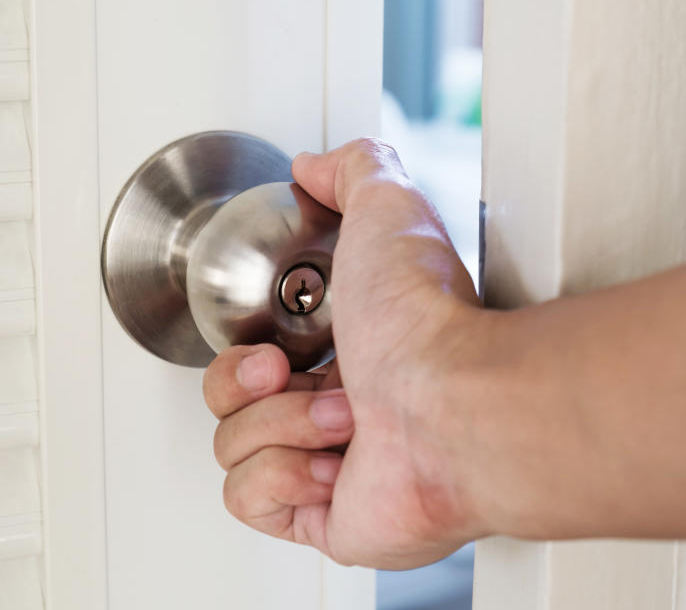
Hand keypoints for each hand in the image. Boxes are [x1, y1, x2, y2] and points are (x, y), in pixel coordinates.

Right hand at [202, 139, 482, 568]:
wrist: (453, 404)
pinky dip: (280, 476)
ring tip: (342, 417)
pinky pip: (250, 502)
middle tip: (289, 373)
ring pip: (233, 451)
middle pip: (231, 405)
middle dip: (247, 384)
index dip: (242, 351)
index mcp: (346, 354)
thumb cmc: (425, 321)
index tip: (273, 343)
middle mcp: (338, 411)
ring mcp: (331, 468)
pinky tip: (332, 464)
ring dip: (280, 425)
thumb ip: (353, 170)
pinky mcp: (325, 519)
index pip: (256, 357)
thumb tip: (314, 166)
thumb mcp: (387, 208)